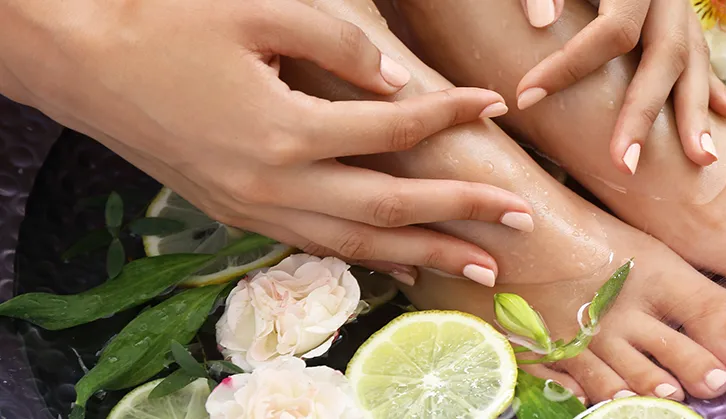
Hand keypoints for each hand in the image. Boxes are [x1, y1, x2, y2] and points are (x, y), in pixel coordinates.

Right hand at [0, 0, 531, 285]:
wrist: (77, 60)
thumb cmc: (164, 22)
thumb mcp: (257, 10)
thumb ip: (337, 42)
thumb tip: (397, 82)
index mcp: (284, 130)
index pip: (394, 129)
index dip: (450, 115)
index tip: (493, 103)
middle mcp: (273, 184)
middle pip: (390, 210)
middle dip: (463, 215)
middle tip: (523, 222)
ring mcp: (251, 208)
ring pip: (356, 244)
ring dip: (423, 255)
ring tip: (480, 267)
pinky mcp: (234, 213)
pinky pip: (314, 246)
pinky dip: (365, 257)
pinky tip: (400, 263)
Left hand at [516, 0, 725, 173]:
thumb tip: (540, 23)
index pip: (610, 32)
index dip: (568, 65)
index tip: (526, 94)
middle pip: (663, 59)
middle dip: (644, 115)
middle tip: (624, 164)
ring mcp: (681, 6)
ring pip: (695, 61)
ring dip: (697, 113)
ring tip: (701, 160)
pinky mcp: (683, 13)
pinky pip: (704, 53)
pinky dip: (714, 84)